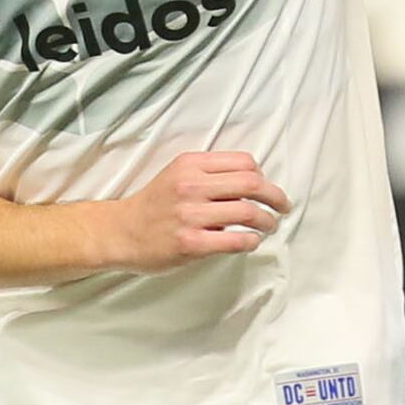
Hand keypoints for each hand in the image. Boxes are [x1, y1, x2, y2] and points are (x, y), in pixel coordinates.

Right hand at [98, 151, 288, 272]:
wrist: (121, 232)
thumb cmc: (154, 205)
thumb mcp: (177, 175)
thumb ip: (209, 174)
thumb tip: (252, 183)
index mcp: (190, 164)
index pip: (244, 162)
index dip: (263, 175)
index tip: (266, 187)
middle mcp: (191, 185)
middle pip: (251, 183)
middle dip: (276, 196)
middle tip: (282, 207)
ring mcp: (191, 215)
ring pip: (248, 212)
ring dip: (267, 221)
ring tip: (269, 226)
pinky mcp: (191, 242)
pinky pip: (236, 240)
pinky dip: (252, 240)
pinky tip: (251, 241)